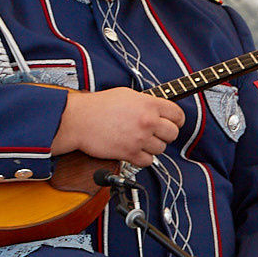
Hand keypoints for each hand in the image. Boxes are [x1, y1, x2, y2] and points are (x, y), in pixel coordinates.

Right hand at [55, 88, 184, 166]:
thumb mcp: (127, 94)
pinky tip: (134, 150)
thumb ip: (147, 102)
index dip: (177, 120)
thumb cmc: (98, 106)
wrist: (79, 120)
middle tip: (155, 133)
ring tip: (140, 141)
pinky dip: (142, 158)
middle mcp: (147, 121)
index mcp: (149, 104)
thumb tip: (159, 109)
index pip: (178, 115)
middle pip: (173, 134)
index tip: (173, 123)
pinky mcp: (130, 153)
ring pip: (161, 149)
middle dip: (165, 135)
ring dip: (152, 147)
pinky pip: (148, 161)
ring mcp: (140, 138)